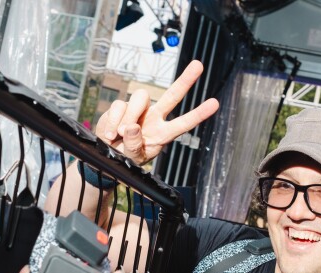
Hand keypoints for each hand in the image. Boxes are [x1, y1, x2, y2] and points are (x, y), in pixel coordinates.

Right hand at [95, 60, 218, 164]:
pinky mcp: (121, 106)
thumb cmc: (125, 158)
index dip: (199, 114)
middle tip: (199, 64)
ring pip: (140, 98)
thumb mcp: (133, 159)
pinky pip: (118, 106)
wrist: (106, 155)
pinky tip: (109, 134)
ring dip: (129, 116)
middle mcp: (154, 118)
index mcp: (162, 133)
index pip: (183, 123)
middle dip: (186, 80)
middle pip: (172, 96)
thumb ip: (134, 145)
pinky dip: (112, 121)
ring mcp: (138, 110)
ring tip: (119, 135)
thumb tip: (132, 126)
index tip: (215, 103)